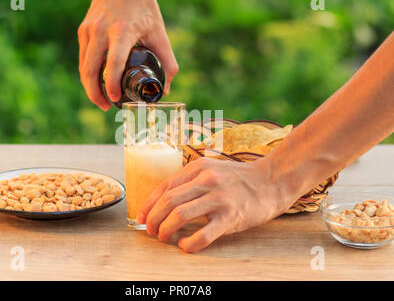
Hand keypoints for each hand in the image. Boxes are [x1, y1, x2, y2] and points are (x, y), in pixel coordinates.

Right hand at [78, 0, 178, 109]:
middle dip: (96, 93)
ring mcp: (89, 30)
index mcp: (122, 32)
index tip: (115, 100)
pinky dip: (88, 73)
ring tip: (101, 100)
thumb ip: (168, 62)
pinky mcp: (83, 30)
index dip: (112, 85)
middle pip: (90, 70)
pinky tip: (97, 83)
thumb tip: (165, 89)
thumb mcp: (160, 33)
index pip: (113, 63)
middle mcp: (101, 31)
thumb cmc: (144, 8)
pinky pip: (83, 57)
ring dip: (90, 87)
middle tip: (106, 107)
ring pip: (83, 66)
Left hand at [136, 157, 295, 252]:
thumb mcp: (212, 169)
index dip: (148, 204)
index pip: (164, 187)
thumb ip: (190, 180)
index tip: (141, 217)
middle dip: (153, 219)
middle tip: (151, 230)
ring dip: (165, 230)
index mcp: (198, 168)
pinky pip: (203, 234)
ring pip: (180, 216)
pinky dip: (189, 243)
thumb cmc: (239, 178)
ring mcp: (219, 198)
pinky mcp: (231, 216)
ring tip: (164, 237)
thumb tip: (164, 199)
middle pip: (168, 202)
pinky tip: (185, 246)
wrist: (272, 181)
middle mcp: (206, 180)